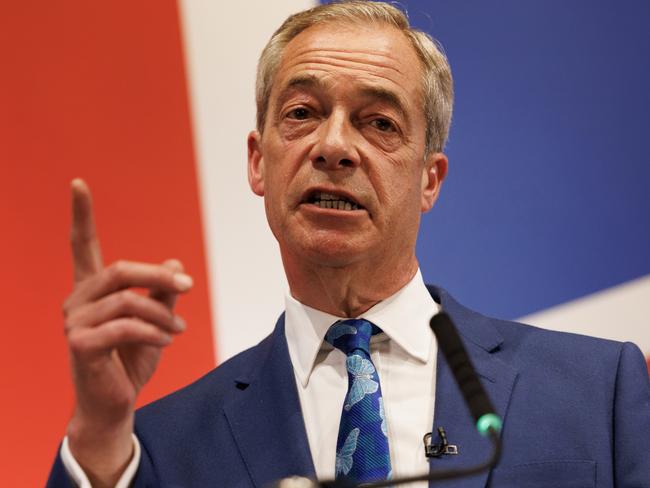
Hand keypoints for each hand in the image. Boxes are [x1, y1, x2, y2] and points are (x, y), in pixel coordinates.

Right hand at [63, 179, 192, 486]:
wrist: (115, 402)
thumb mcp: (154, 321)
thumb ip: (161, 293)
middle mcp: (77, 300)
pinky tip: (166, 341)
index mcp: (92, 290)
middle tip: (188, 287)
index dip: (81, 215)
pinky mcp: (80, 345)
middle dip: (159, 277)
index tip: (78, 183)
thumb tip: (174, 263)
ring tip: (178, 330)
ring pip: (127, 300)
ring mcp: (74, 323)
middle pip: (121, 270)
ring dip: (162, 314)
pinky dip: (152, 332)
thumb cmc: (131, 359)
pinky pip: (124, 327)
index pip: (82, 245)